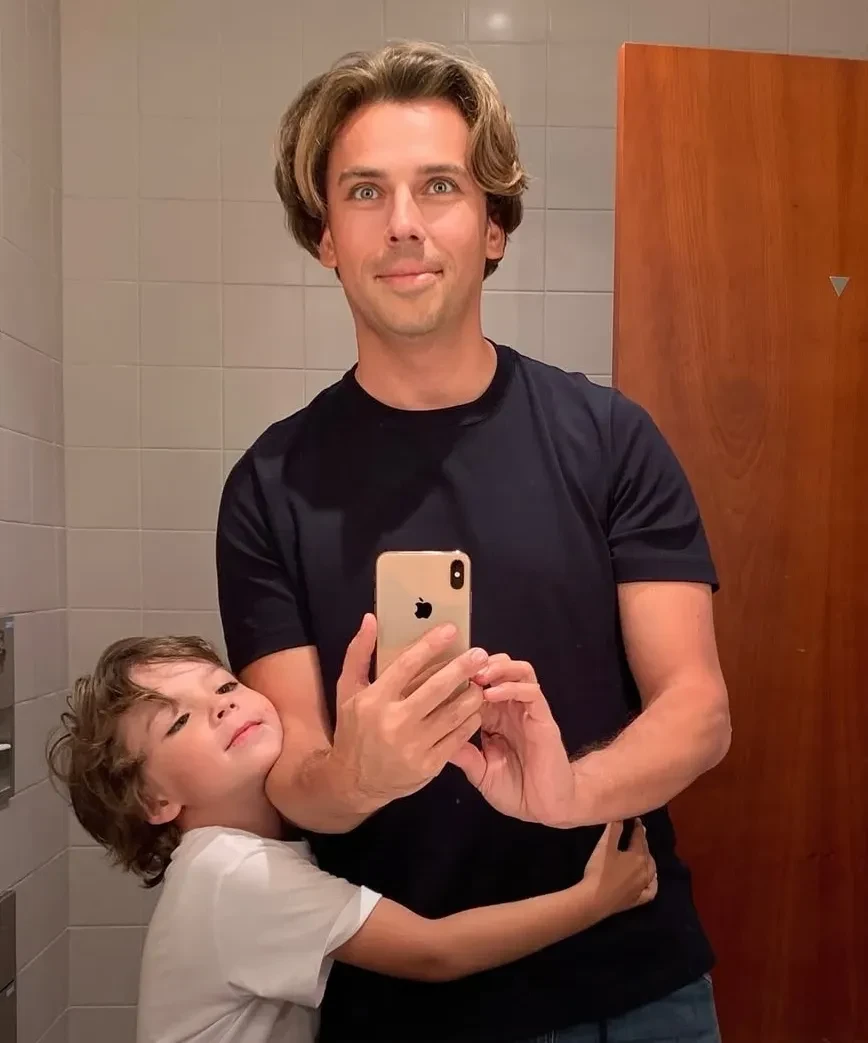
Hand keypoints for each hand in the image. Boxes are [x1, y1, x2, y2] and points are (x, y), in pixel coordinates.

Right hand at [331, 614, 488, 806]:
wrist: (353, 782)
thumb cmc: (354, 730)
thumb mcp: (347, 690)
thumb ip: (358, 653)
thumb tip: (370, 619)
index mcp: (374, 700)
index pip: (407, 665)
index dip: (431, 645)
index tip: (451, 630)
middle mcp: (393, 722)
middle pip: (437, 688)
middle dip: (462, 668)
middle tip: (480, 654)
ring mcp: (413, 746)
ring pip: (453, 714)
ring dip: (472, 695)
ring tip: (482, 681)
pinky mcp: (428, 766)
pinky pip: (457, 738)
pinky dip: (470, 721)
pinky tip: (476, 709)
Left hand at [449, 655, 578, 826]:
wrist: (545, 808)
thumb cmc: (514, 791)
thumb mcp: (480, 773)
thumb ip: (463, 754)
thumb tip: (432, 737)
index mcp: (493, 719)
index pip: (478, 685)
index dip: (462, 677)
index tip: (442, 676)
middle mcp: (510, 709)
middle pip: (500, 668)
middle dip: (481, 663)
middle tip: (462, 670)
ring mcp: (527, 711)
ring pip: (519, 671)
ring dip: (498, 668)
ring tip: (479, 677)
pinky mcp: (542, 718)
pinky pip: (531, 692)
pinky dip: (511, 687)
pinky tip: (492, 695)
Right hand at [580, 820, 657, 920]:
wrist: (595, 900)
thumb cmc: (600, 870)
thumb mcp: (605, 846)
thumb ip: (614, 829)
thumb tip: (621, 815)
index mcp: (637, 856)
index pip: (640, 838)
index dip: (638, 828)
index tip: (636, 820)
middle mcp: (645, 871)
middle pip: (647, 853)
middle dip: (643, 842)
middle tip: (640, 834)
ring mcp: (643, 886)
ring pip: (651, 870)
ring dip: (649, 860)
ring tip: (645, 855)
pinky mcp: (638, 899)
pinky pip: (651, 890)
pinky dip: (653, 882)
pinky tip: (651, 880)